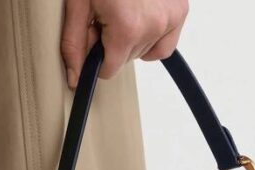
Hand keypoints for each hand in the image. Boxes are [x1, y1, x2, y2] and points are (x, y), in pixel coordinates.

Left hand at [62, 0, 188, 88]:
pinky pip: (164, 45)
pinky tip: (140, 19)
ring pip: (144, 52)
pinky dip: (152, 37)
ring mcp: (169, 18)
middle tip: (106, 15)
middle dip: (112, 43)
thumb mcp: (79, 4)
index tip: (93, 34)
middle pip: (125, 60)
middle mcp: (153, 26)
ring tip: (123, 10)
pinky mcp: (180, 11)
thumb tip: (75, 77)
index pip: (109, 69)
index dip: (95, 55)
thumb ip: (75, 43)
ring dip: (131, 38)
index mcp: (127, 27)